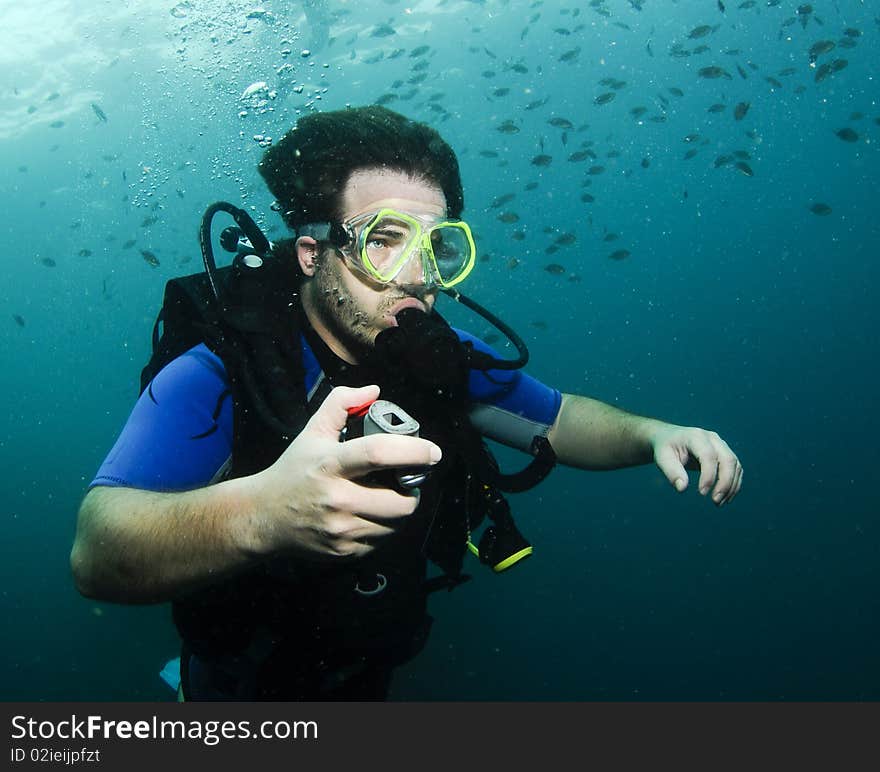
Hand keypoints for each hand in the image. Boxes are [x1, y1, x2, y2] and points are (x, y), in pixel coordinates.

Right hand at [244, 384, 441, 558]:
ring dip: (400, 509)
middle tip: (408, 480)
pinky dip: (384, 527)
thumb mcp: (313, 432)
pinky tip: (371, 514)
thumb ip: (341, 403)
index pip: (378, 453)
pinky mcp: (344, 551)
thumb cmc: (294, 471)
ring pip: (396, 524)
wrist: (263, 518)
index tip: (432, 450)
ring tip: (389, 496)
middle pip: (400, 501)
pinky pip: (382, 540)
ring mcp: (341, 529)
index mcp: (330, 464)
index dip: (412, 451)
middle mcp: (337, 499)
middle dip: (413, 490)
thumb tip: (374, 390)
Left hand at [650, 425, 741, 505]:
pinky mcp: (725, 454)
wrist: (670, 438)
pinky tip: (725, 498)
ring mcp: (721, 445)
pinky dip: (733, 484)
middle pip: (728, 459)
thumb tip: (682, 488)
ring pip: (735, 465)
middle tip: (716, 501)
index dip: (708, 475)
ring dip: (731, 486)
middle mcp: (712, 438)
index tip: (702, 493)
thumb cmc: (666, 448)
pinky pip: (736, 469)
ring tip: (719, 503)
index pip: (708, 455)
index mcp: (695, 436)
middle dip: (725, 482)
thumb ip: (671, 472)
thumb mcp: (662, 458)